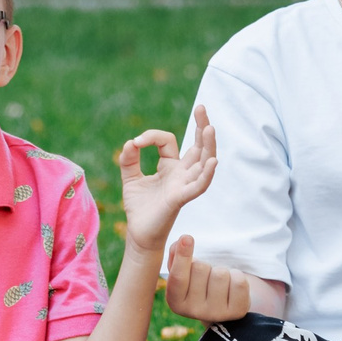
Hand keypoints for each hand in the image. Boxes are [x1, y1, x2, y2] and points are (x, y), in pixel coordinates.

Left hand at [116, 105, 217, 254]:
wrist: (138, 233)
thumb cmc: (139, 207)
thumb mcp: (130, 178)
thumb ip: (129, 159)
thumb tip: (131, 142)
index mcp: (171, 167)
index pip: (168, 141)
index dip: (152, 136)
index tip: (135, 143)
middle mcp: (182, 174)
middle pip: (199, 146)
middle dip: (202, 126)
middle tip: (202, 107)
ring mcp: (184, 185)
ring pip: (204, 163)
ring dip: (208, 146)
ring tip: (210, 128)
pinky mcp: (181, 198)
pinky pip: (199, 186)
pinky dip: (207, 174)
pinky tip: (212, 161)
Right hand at [163, 236, 254, 322]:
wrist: (221, 304)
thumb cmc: (198, 283)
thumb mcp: (182, 272)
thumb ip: (175, 256)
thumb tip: (180, 243)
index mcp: (175, 301)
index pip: (178, 276)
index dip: (182, 256)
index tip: (187, 237)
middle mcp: (194, 311)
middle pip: (201, 268)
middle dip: (205, 264)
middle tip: (206, 276)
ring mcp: (216, 313)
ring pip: (221, 274)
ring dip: (221, 271)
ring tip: (218, 282)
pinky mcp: (236, 311)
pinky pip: (238, 281)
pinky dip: (236, 276)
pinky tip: (231, 286)